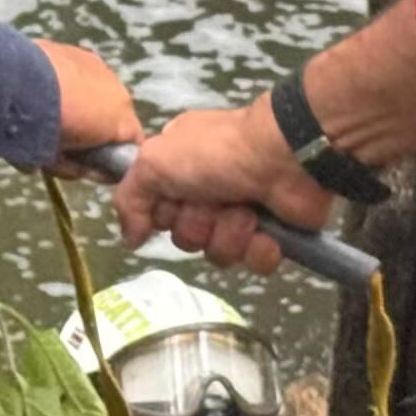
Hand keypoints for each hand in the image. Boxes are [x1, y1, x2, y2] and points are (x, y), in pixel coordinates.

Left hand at [39, 39, 143, 161]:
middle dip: (96, 126)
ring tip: (52, 109)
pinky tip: (44, 88)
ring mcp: (97, 66)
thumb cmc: (40, 132)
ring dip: (83, 101)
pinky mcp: (74, 49)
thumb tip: (90, 170)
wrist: (13, 86)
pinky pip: (78, 72)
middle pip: (115, 114)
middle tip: (67, 137)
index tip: (92, 162)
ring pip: (98, 90)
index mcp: (121, 120)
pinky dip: (67, 81)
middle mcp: (118, 89)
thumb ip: (81, 167)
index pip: (132, 143)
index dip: (114, 155)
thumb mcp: (60, 163)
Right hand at [114, 102, 337, 273]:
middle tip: (214, 202)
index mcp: (181, 170)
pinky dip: (259, 248)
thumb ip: (129, 199)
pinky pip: (254, 263)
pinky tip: (267, 230)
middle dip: (199, 224)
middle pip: (186, 238)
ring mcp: (243, 214)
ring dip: (230, 233)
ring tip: (246, 211)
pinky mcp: (274, 235)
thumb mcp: (155, 162)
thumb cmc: (219, 152)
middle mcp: (209, 192)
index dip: (164, 213)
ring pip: (219, 254)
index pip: (157, 214)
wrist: (286, 157)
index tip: (175, 197)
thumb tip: (130, 238)